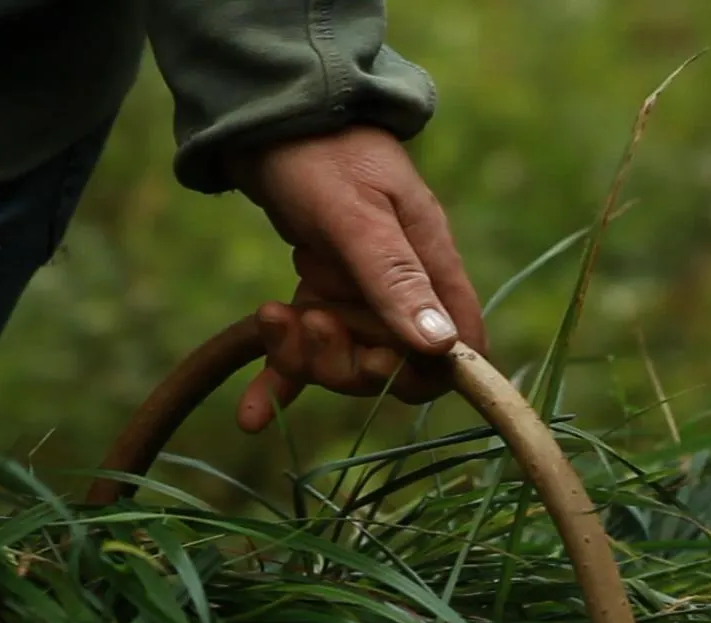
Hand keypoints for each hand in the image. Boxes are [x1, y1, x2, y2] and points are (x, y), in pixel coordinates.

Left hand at [229, 125, 486, 432]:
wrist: (265, 117)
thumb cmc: (318, 153)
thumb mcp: (357, 215)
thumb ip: (396, 279)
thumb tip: (442, 346)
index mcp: (430, 262)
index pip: (456, 349)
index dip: (422, 373)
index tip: (379, 364)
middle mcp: (402, 285)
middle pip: (392, 367)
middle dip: (347, 363)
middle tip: (310, 322)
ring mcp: (359, 294)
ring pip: (346, 362)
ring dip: (306, 358)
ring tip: (274, 317)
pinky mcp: (320, 294)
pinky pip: (307, 354)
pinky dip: (280, 383)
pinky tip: (253, 416)